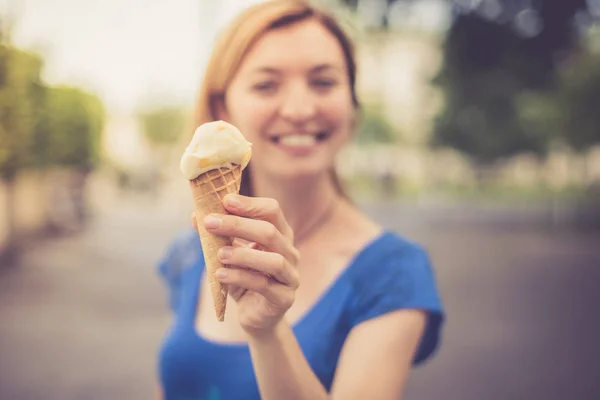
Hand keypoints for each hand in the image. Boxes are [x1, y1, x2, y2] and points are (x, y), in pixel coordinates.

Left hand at [192, 194, 299, 335]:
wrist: (255, 316)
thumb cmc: (244, 279)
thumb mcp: (229, 254)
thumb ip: (216, 236)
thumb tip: (195, 216)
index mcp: (280, 235)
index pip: (272, 210)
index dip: (250, 204)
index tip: (225, 200)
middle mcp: (290, 252)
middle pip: (269, 232)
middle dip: (238, 225)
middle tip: (210, 223)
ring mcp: (290, 276)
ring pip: (273, 260)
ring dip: (243, 254)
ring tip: (219, 254)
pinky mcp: (284, 298)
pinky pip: (264, 285)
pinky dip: (240, 277)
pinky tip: (221, 274)